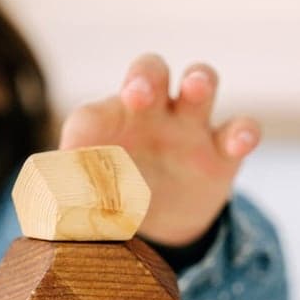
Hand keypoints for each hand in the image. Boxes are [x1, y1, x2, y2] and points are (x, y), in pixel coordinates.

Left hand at [59, 54, 259, 245]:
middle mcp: (148, 116)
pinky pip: (240, 129)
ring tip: (195, 88)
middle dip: (144, 76)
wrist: (158, 226)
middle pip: (149, 73)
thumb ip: (74, 203)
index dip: (85, 129)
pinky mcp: (221, 153)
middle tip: (137, 94)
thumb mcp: (89, 204)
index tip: (76, 156)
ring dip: (199, 80)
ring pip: (199, 85)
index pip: (92, 116)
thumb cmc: (114, 198)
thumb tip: (56, 211)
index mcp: (106, 126)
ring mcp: (187, 129)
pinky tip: (238, 142)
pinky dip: (243, 132)